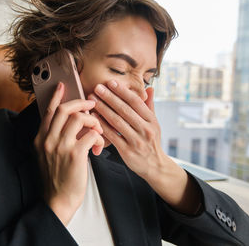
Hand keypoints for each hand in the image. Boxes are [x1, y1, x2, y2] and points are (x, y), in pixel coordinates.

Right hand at [34, 82, 103, 224]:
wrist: (57, 200)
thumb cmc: (57, 178)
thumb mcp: (47, 155)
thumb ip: (53, 138)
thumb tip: (69, 123)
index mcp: (40, 138)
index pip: (48, 111)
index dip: (56, 97)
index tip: (62, 86)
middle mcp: (48, 140)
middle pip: (65, 110)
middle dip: (81, 104)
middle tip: (91, 105)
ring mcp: (60, 146)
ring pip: (79, 118)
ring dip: (93, 121)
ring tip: (97, 130)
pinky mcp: (75, 155)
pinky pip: (91, 134)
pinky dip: (99, 137)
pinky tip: (98, 147)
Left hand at [88, 80, 201, 214]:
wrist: (155, 166)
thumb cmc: (151, 142)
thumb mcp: (154, 124)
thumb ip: (149, 106)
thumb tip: (149, 88)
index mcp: (152, 120)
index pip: (136, 102)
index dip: (123, 91)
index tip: (111, 82)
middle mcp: (145, 130)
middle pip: (125, 110)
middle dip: (109, 97)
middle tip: (97, 88)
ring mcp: (136, 141)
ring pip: (117, 122)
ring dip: (103, 109)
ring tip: (93, 100)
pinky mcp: (127, 151)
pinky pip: (112, 136)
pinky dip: (102, 126)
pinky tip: (93, 118)